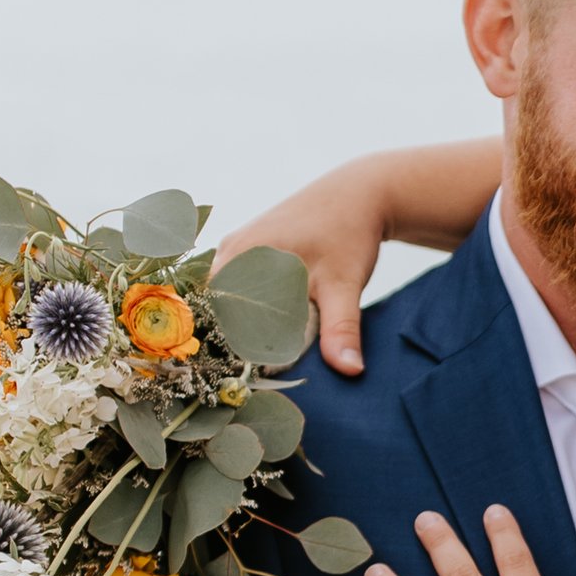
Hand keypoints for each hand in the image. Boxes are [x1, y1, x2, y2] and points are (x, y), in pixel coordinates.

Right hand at [217, 138, 505, 374]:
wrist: (360, 194)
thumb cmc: (350, 234)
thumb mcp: (345, 285)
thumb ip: (341, 329)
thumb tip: (350, 371)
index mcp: (240, 256)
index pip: (215, 318)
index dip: (224, 352)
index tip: (239, 381)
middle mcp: (230, 251)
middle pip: (215, 312)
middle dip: (228, 345)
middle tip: (245, 380)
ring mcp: (236, 249)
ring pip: (224, 302)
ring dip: (236, 329)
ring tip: (252, 361)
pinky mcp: (248, 251)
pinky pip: (235, 290)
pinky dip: (245, 312)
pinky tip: (262, 334)